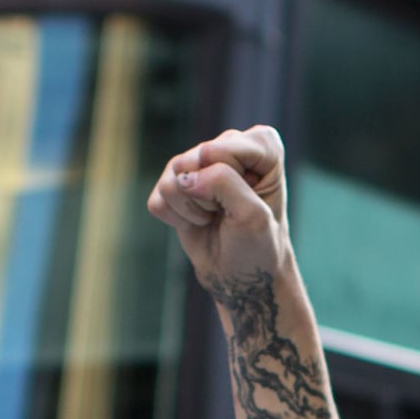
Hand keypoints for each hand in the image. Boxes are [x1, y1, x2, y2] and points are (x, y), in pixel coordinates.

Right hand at [149, 125, 291, 288]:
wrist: (241, 275)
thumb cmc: (258, 244)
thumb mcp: (253, 216)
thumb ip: (224, 184)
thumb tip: (182, 177)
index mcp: (261, 144)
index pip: (226, 149)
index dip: (232, 183)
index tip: (249, 203)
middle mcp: (227, 145)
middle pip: (196, 160)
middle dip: (210, 196)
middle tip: (228, 213)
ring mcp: (196, 163)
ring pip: (172, 178)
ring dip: (192, 210)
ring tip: (214, 218)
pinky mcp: (173, 183)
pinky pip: (158, 199)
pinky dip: (176, 219)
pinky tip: (197, 223)